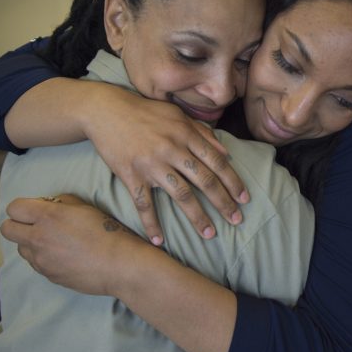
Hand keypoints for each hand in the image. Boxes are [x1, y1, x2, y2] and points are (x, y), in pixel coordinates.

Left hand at [1, 195, 141, 296]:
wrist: (118, 264)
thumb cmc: (107, 232)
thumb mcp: (86, 208)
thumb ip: (62, 202)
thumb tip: (50, 205)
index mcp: (48, 217)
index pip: (14, 208)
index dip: (23, 207)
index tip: (36, 209)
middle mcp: (38, 238)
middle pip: (7, 229)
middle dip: (17, 224)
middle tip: (36, 224)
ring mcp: (41, 260)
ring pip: (21, 248)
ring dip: (31, 242)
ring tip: (54, 242)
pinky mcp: (47, 275)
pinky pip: (35, 263)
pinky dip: (43, 257)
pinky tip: (63, 255)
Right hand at [82, 85, 248, 244]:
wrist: (106, 111)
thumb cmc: (146, 112)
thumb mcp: (178, 115)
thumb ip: (203, 132)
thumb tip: (226, 151)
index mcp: (186, 135)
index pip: (217, 163)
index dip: (233, 182)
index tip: (245, 198)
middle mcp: (173, 150)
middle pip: (205, 181)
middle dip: (223, 202)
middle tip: (237, 220)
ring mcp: (152, 164)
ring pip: (181, 195)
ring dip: (197, 217)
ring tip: (210, 233)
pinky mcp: (131, 175)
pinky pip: (144, 204)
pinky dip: (151, 223)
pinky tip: (159, 241)